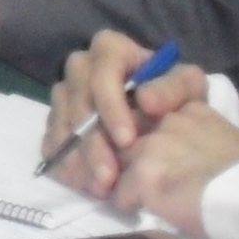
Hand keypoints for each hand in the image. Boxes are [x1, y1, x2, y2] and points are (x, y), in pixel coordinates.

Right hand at [42, 29, 210, 198]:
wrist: (162, 113)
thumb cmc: (174, 94)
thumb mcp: (187, 86)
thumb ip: (173, 88)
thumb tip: (145, 99)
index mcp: (110, 50)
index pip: (102, 73)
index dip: (110, 107)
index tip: (127, 140)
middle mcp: (80, 68)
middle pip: (76, 104)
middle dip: (92, 143)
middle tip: (109, 176)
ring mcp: (64, 95)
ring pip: (61, 126)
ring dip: (78, 160)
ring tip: (99, 188)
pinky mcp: (55, 121)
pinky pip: (51, 142)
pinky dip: (66, 165)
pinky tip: (85, 184)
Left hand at [103, 101, 238, 236]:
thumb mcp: (222, 140)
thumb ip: (192, 138)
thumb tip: (175, 155)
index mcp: (189, 109)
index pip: (145, 113)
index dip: (142, 137)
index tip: (149, 155)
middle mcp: (167, 120)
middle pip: (124, 136)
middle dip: (124, 160)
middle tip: (135, 181)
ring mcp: (153, 145)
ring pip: (115, 164)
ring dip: (123, 183)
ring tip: (140, 199)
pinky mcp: (144, 174)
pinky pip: (119, 193)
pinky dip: (130, 206)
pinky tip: (149, 212)